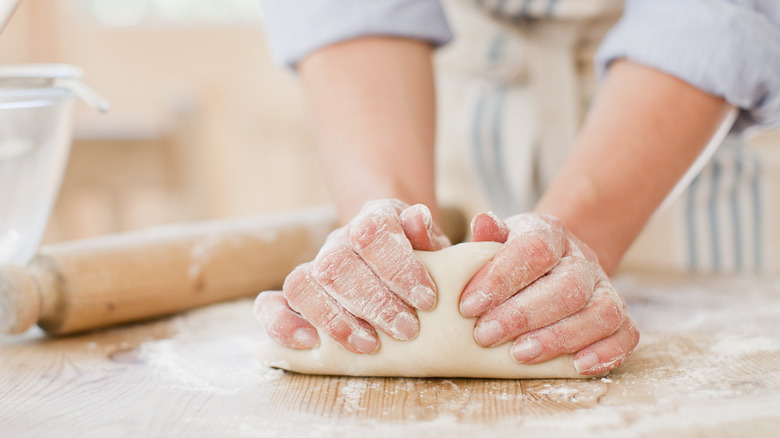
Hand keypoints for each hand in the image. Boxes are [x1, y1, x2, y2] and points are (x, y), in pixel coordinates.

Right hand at [255, 200, 449, 352]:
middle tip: (407, 330)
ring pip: (302, 284)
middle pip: (336, 263)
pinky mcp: (297, 297)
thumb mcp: (435, 245)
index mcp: (374, 219)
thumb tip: (417, 220)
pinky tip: (310, 344)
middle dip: (374, 302)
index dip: (398, 267)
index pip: (372, 232)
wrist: (398, 257)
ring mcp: (314, 267)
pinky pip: (268, 305)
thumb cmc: (422, 259)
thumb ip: (429, 236)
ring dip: (335, 319)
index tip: (426, 300)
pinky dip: (281, 325)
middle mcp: (339, 240)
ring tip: (370, 346)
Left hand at [461, 212, 639, 374]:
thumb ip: (488, 237)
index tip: (468, 305)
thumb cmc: (513, 259)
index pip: (535, 250)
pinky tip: (576, 366)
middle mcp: (583, 259)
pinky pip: (625, 335)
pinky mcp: (620, 318)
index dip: (502, 279)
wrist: (552, 264)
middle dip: (523, 315)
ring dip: (559, 338)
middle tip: (485, 335)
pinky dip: (605, 353)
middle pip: (568, 287)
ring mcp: (605, 288)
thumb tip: (482, 222)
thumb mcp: (497, 242)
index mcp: (550, 233)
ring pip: (600, 313)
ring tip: (519, 355)